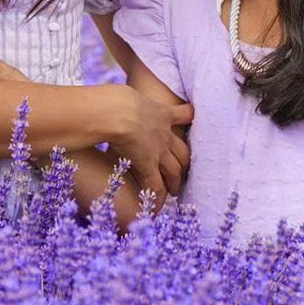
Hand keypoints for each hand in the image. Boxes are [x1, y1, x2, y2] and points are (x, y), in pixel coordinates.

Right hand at [107, 88, 192, 208]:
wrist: (118, 112)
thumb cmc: (117, 100)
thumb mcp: (128, 96)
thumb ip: (128, 101)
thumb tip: (111, 100)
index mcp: (163, 113)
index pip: (183, 115)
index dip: (188, 118)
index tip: (192, 119)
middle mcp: (165, 134)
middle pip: (183, 150)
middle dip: (185, 162)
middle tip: (185, 170)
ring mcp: (159, 151)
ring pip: (174, 170)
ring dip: (176, 182)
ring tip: (176, 192)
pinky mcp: (148, 165)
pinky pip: (156, 186)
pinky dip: (157, 198)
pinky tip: (155, 208)